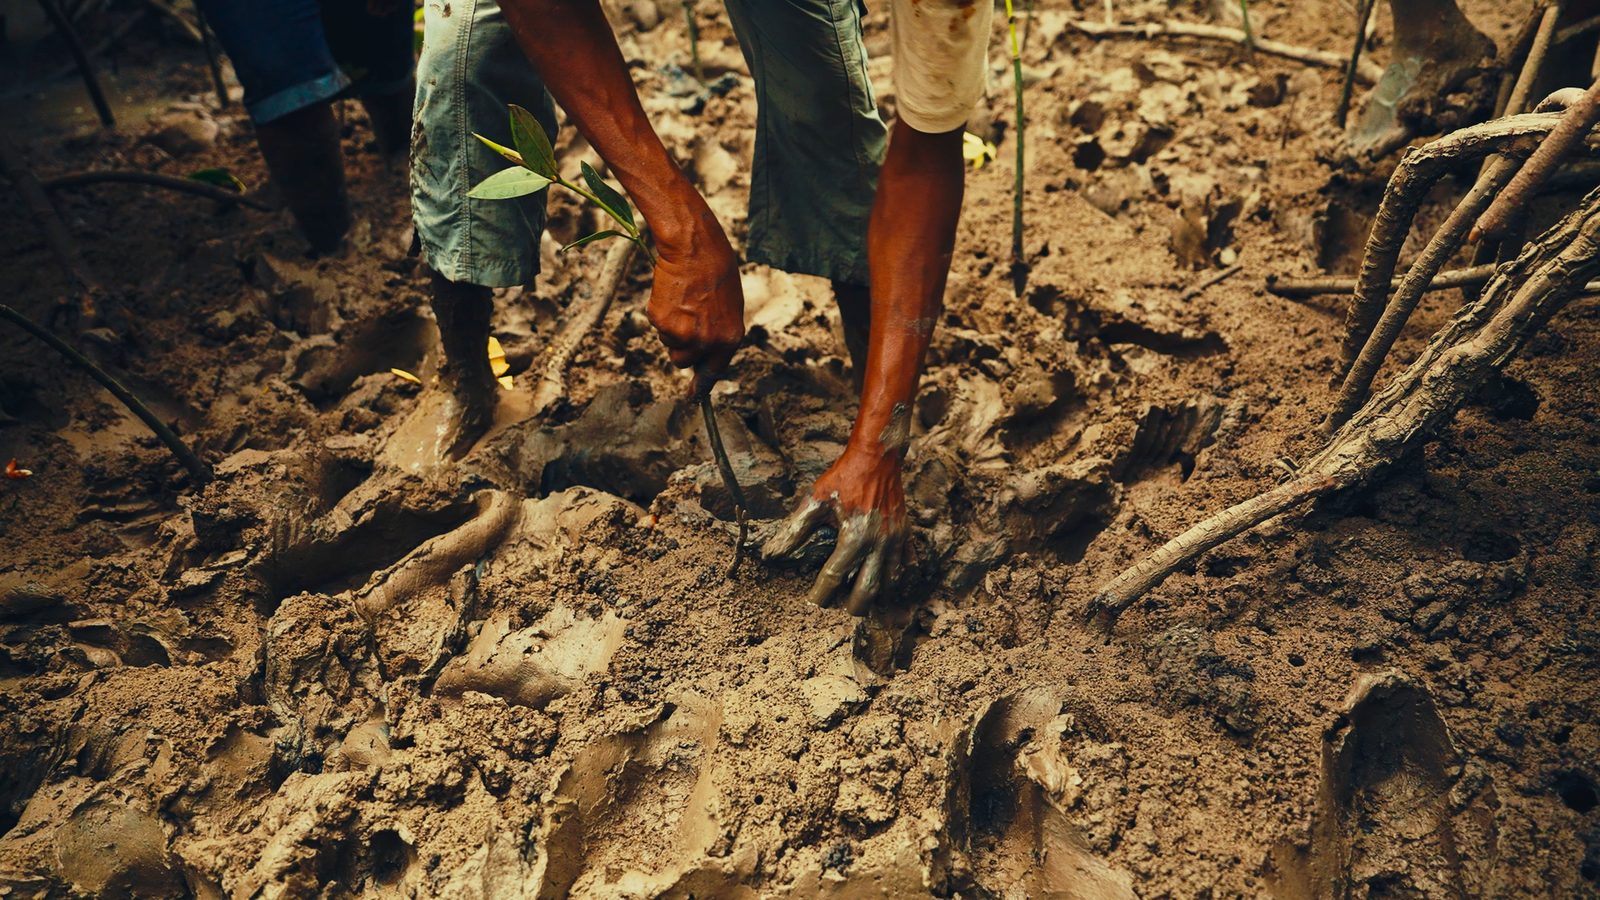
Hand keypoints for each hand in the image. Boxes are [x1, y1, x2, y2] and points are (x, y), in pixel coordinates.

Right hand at [647, 199, 744, 388]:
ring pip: (670, 345)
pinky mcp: (663, 323)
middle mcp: (708, 342)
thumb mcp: (729, 306)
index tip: (694, 399)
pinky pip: (657, 327)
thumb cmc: (715, 270)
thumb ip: (719, 332)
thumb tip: (706, 352)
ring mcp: (684, 334)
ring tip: (682, 301)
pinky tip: (671, 294)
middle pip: (684, 361)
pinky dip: (660, 313)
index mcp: (730, 338)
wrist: (694, 248)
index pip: (714, 370)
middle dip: (681, 345)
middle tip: (686, 317)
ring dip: (671, 329)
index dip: (701, 387)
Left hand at [762, 446, 908, 613]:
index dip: (821, 594)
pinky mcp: (906, 534)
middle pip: (869, 589)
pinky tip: (888, 582)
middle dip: (855, 606)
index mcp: (855, 536)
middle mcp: (879, 542)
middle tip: (843, 609)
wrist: (877, 458)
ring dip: (877, 595)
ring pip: (891, 581)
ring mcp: (895, 540)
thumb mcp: (815, 502)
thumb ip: (794, 531)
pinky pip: (908, 564)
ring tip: (863, 600)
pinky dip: (899, 578)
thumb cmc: (843, 478)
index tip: (812, 603)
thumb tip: (772, 554)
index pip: (835, 576)